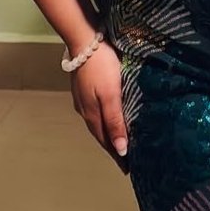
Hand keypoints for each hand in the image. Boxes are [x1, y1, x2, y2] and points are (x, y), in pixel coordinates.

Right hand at [68, 38, 128, 168]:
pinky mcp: (82, 89)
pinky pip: (94, 112)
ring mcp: (82, 99)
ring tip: (119, 142)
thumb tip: (121, 150)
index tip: (127, 170)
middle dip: (112, 148)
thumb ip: (115, 121)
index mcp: (92, 114)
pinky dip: (103, 120)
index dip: (116, 156)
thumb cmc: (101, 66)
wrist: (84, 41)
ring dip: (107, 134)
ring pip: (96, 123)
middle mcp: (85, 110)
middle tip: (126, 160)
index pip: (106, 142)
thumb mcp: (111, 95)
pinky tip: (108, 117)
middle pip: (100, 135)